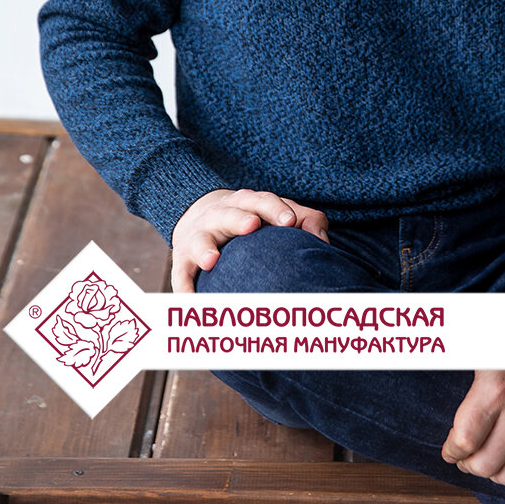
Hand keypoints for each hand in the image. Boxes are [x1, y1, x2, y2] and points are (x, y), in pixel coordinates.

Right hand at [170, 188, 329, 292]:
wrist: (200, 214)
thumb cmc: (252, 219)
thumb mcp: (275, 212)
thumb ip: (306, 220)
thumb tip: (323, 241)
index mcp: (247, 203)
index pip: (262, 200)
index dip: (275, 209)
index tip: (290, 221)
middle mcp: (221, 215)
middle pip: (229, 213)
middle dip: (239, 219)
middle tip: (252, 225)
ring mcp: (199, 237)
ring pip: (200, 240)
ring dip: (205, 248)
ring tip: (213, 260)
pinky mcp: (182, 260)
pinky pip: (180, 275)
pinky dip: (184, 288)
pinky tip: (190, 303)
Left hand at [442, 369, 504, 493]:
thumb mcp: (486, 355)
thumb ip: (467, 385)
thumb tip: (449, 408)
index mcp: (496, 389)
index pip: (464, 440)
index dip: (452, 451)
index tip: (451, 451)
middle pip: (483, 464)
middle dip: (468, 464)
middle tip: (467, 457)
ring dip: (492, 473)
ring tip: (489, 459)